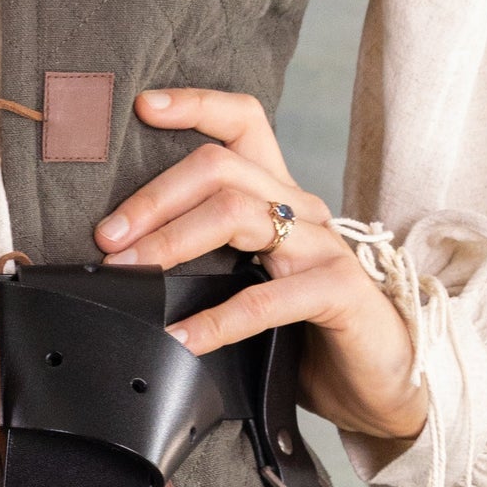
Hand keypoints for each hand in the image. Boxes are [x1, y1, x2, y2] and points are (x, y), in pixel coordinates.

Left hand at [93, 89, 427, 441]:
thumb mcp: (247, 280)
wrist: (377, 381)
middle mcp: (302, 209)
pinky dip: (217, 319)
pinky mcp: (339, 291)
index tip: (143, 107)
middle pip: (221, 168)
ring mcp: (323, 246)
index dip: (196, 105)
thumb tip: (124, 260)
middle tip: (109, 238)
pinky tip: (183, 338)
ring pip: (237, 214)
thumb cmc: (304, 330)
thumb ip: (204, 259)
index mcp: (278, 196)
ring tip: (131, 274)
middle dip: (154, 199)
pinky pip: (267, 297)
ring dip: (172, 242)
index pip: (243, 123)